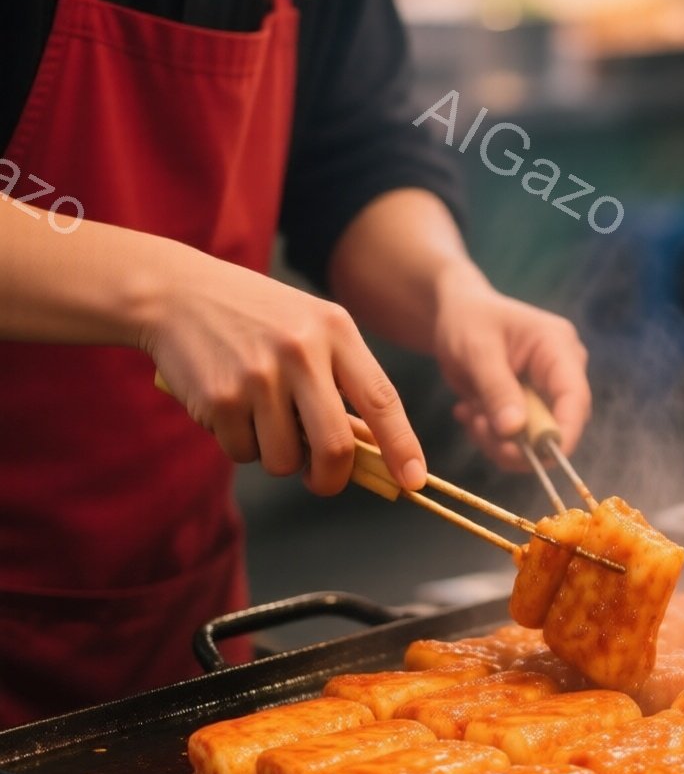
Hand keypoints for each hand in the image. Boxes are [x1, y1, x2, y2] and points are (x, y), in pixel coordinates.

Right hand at [140, 241, 426, 496]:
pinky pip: (242, 453)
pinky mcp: (220, 398)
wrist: (177, 293)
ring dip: (276, 456)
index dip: (402, 445)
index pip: (381, 398)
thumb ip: (340, 378)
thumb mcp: (308, 327)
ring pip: (284, 460)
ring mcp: (259, 375)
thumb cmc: (254, 316)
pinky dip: (239, 443)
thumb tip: (370, 447)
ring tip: (259, 416)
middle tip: (321, 479)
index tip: (415, 480)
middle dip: (331, 478)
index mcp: (334, 329)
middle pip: (334, 446)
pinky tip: (228, 405)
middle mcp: (301, 351)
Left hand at [431, 262, 590, 471]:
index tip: (537, 459)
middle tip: (478, 428)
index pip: (575, 398)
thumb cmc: (467, 319)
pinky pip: (517, 438)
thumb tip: (514, 431)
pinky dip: (491, 435)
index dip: (564, 433)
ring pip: (534, 439)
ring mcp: (546, 390)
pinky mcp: (528, 406)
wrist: (454, 314)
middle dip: (518, 439)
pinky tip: (468, 411)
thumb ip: (496, 389)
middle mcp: (561, 371)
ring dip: (497, 439)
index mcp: (559, 347)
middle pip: (556, 425)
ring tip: (468, 413)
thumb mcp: (476, 350)